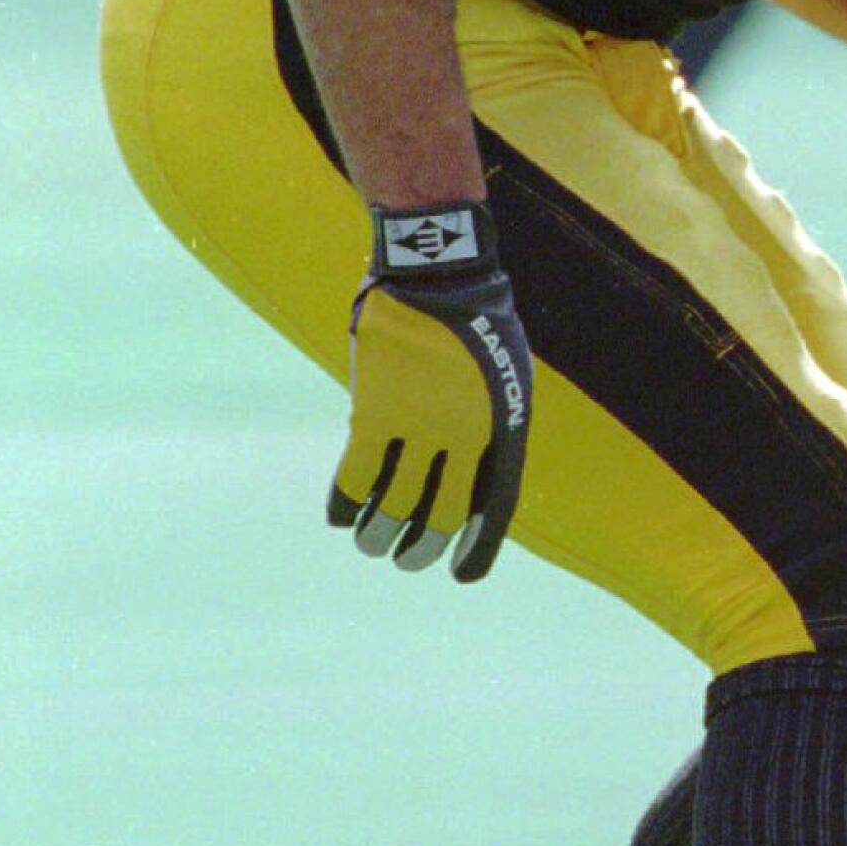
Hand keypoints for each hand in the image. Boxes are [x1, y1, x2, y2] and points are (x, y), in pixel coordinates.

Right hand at [327, 201, 531, 580]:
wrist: (439, 270)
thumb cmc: (477, 315)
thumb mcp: (505, 372)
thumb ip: (491, 422)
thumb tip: (471, 469)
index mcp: (504, 426)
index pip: (494, 505)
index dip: (478, 546)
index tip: (461, 575)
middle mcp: (466, 436)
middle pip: (442, 515)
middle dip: (423, 548)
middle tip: (408, 561)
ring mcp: (420, 426)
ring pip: (395, 505)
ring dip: (380, 535)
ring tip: (372, 547)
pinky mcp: (375, 413)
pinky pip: (357, 477)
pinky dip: (347, 503)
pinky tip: (341, 519)